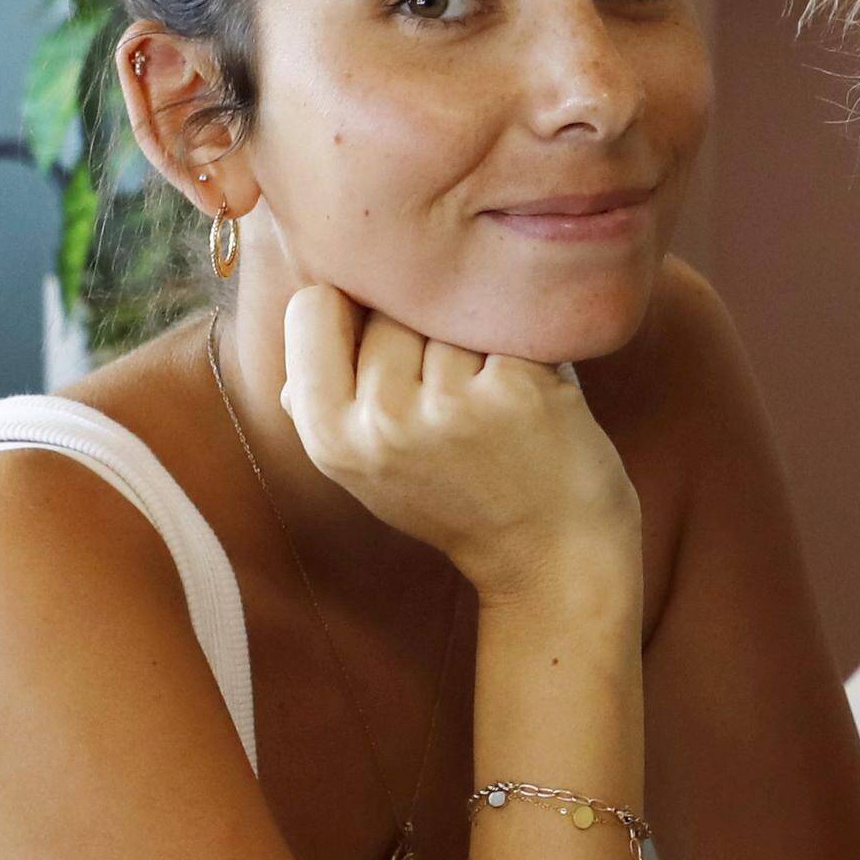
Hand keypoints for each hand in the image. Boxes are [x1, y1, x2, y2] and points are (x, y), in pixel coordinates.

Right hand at [275, 280, 639, 605]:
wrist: (552, 555)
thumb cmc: (458, 498)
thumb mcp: (367, 467)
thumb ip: (326, 401)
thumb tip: (307, 327)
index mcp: (329, 436)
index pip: (312, 307)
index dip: (353, 309)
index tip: (388, 341)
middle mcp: (382, 421)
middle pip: (388, 304)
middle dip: (422, 328)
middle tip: (455, 393)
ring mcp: (449, 405)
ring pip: (449, 309)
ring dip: (477, 337)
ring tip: (493, 399)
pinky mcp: (514, 389)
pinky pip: (508, 321)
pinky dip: (526, 346)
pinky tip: (532, 395)